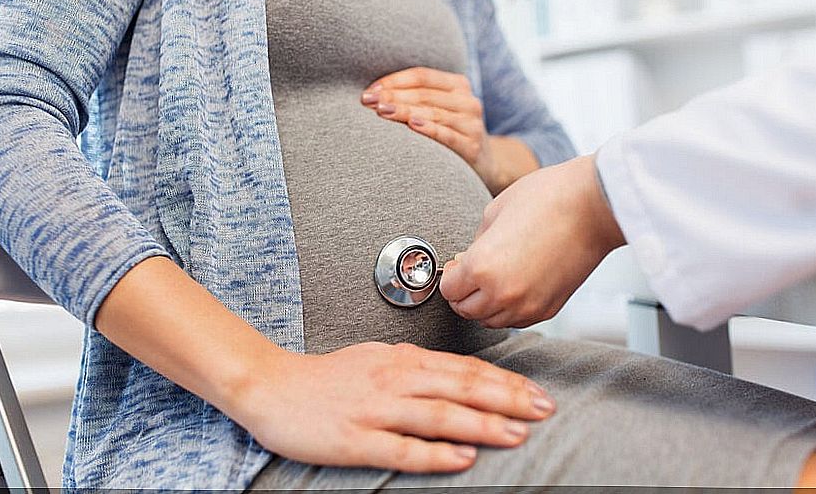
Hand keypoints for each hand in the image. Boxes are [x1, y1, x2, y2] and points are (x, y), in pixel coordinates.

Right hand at [237, 341, 556, 472]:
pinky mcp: (356, 440)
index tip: (536, 393)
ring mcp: (375, 410)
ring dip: (481, 424)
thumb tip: (457, 374)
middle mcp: (393, 380)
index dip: (504, 381)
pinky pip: (401, 449)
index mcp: (401, 359)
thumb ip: (416, 366)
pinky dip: (435, 454)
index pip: (464, 368)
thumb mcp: (377, 358)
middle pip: (460, 388)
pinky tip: (462, 458)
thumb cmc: (327, 377)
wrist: (272, 386)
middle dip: (506, 399)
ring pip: (438, 415)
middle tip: (543, 410)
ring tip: (516, 433)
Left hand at [361, 67, 531, 194]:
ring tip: (381, 111)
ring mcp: (471, 123)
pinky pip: (447, 134)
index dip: (394, 81)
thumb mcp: (440, 110)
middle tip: (367, 101)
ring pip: (433, 112)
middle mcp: (468, 101)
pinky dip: (429, 129)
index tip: (370, 90)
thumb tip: (373, 92)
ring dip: (404, 111)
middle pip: (424, 94)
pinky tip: (412, 125)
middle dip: (393, 96)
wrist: (483, 164)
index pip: (422, 76)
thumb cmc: (449, 132)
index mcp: (458, 85)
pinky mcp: (472, 146)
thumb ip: (416, 98)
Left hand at [439, 155, 625, 327]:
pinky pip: (516, 320)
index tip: (456, 266)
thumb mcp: (494, 212)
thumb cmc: (547, 198)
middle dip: (463, 293)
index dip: (450, 276)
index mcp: (482, 267)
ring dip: (484, 305)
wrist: (593, 206)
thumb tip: (465, 262)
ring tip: (492, 279)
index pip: (448, 290)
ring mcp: (527, 306)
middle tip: (469, 274)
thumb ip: (474, 244)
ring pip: (490, 321)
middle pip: (465, 310)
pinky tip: (513, 285)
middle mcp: (503, 293)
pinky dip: (508, 309)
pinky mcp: (548, 309)